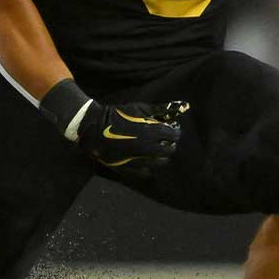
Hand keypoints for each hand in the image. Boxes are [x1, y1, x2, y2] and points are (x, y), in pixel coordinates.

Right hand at [40, 79, 187, 175]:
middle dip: (169, 144)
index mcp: (153, 132)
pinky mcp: (130, 169)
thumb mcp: (140, 108)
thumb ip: (161, 109)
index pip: (174, 135)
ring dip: (161, 155)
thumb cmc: (119, 115)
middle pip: (170, 150)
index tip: (171, 129)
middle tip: (163, 139)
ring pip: (161, 162)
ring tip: (155, 149)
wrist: (96, 128)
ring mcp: (140, 160)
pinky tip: (144, 158)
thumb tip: (182, 106)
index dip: (174, 132)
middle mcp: (149, 148)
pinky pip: (147, 171)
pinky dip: (149, 166)